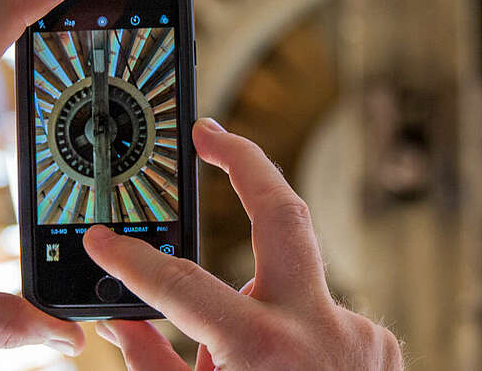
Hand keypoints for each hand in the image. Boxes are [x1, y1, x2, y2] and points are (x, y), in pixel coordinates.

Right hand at [84, 119, 403, 369]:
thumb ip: (151, 365)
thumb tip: (118, 321)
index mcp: (262, 351)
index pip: (179, 283)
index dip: (130, 260)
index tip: (99, 238)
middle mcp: (320, 332)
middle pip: (284, 213)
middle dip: (247, 163)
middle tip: (211, 134)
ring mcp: (360, 336)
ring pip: (296, 289)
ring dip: (260, 310)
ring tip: (245, 366)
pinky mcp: (382, 348)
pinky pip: (325, 326)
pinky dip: (296, 345)